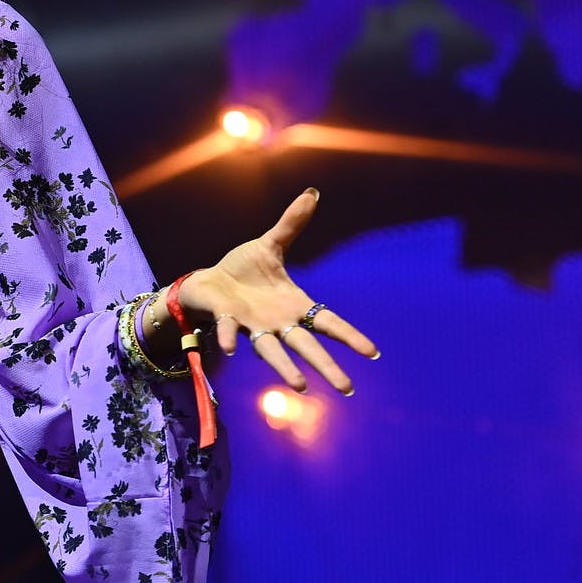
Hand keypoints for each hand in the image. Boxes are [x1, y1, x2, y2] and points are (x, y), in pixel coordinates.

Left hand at [177, 188, 379, 395]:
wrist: (209, 280)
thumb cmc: (243, 269)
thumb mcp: (270, 244)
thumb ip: (291, 223)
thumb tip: (312, 193)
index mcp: (293, 306)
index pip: (327, 322)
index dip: (348, 336)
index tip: (372, 352)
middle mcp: (277, 322)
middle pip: (306, 346)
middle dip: (326, 366)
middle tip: (347, 388)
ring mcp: (252, 325)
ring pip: (271, 350)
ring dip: (284, 367)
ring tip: (300, 386)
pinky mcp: (227, 320)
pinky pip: (229, 331)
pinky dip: (229, 338)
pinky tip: (230, 349)